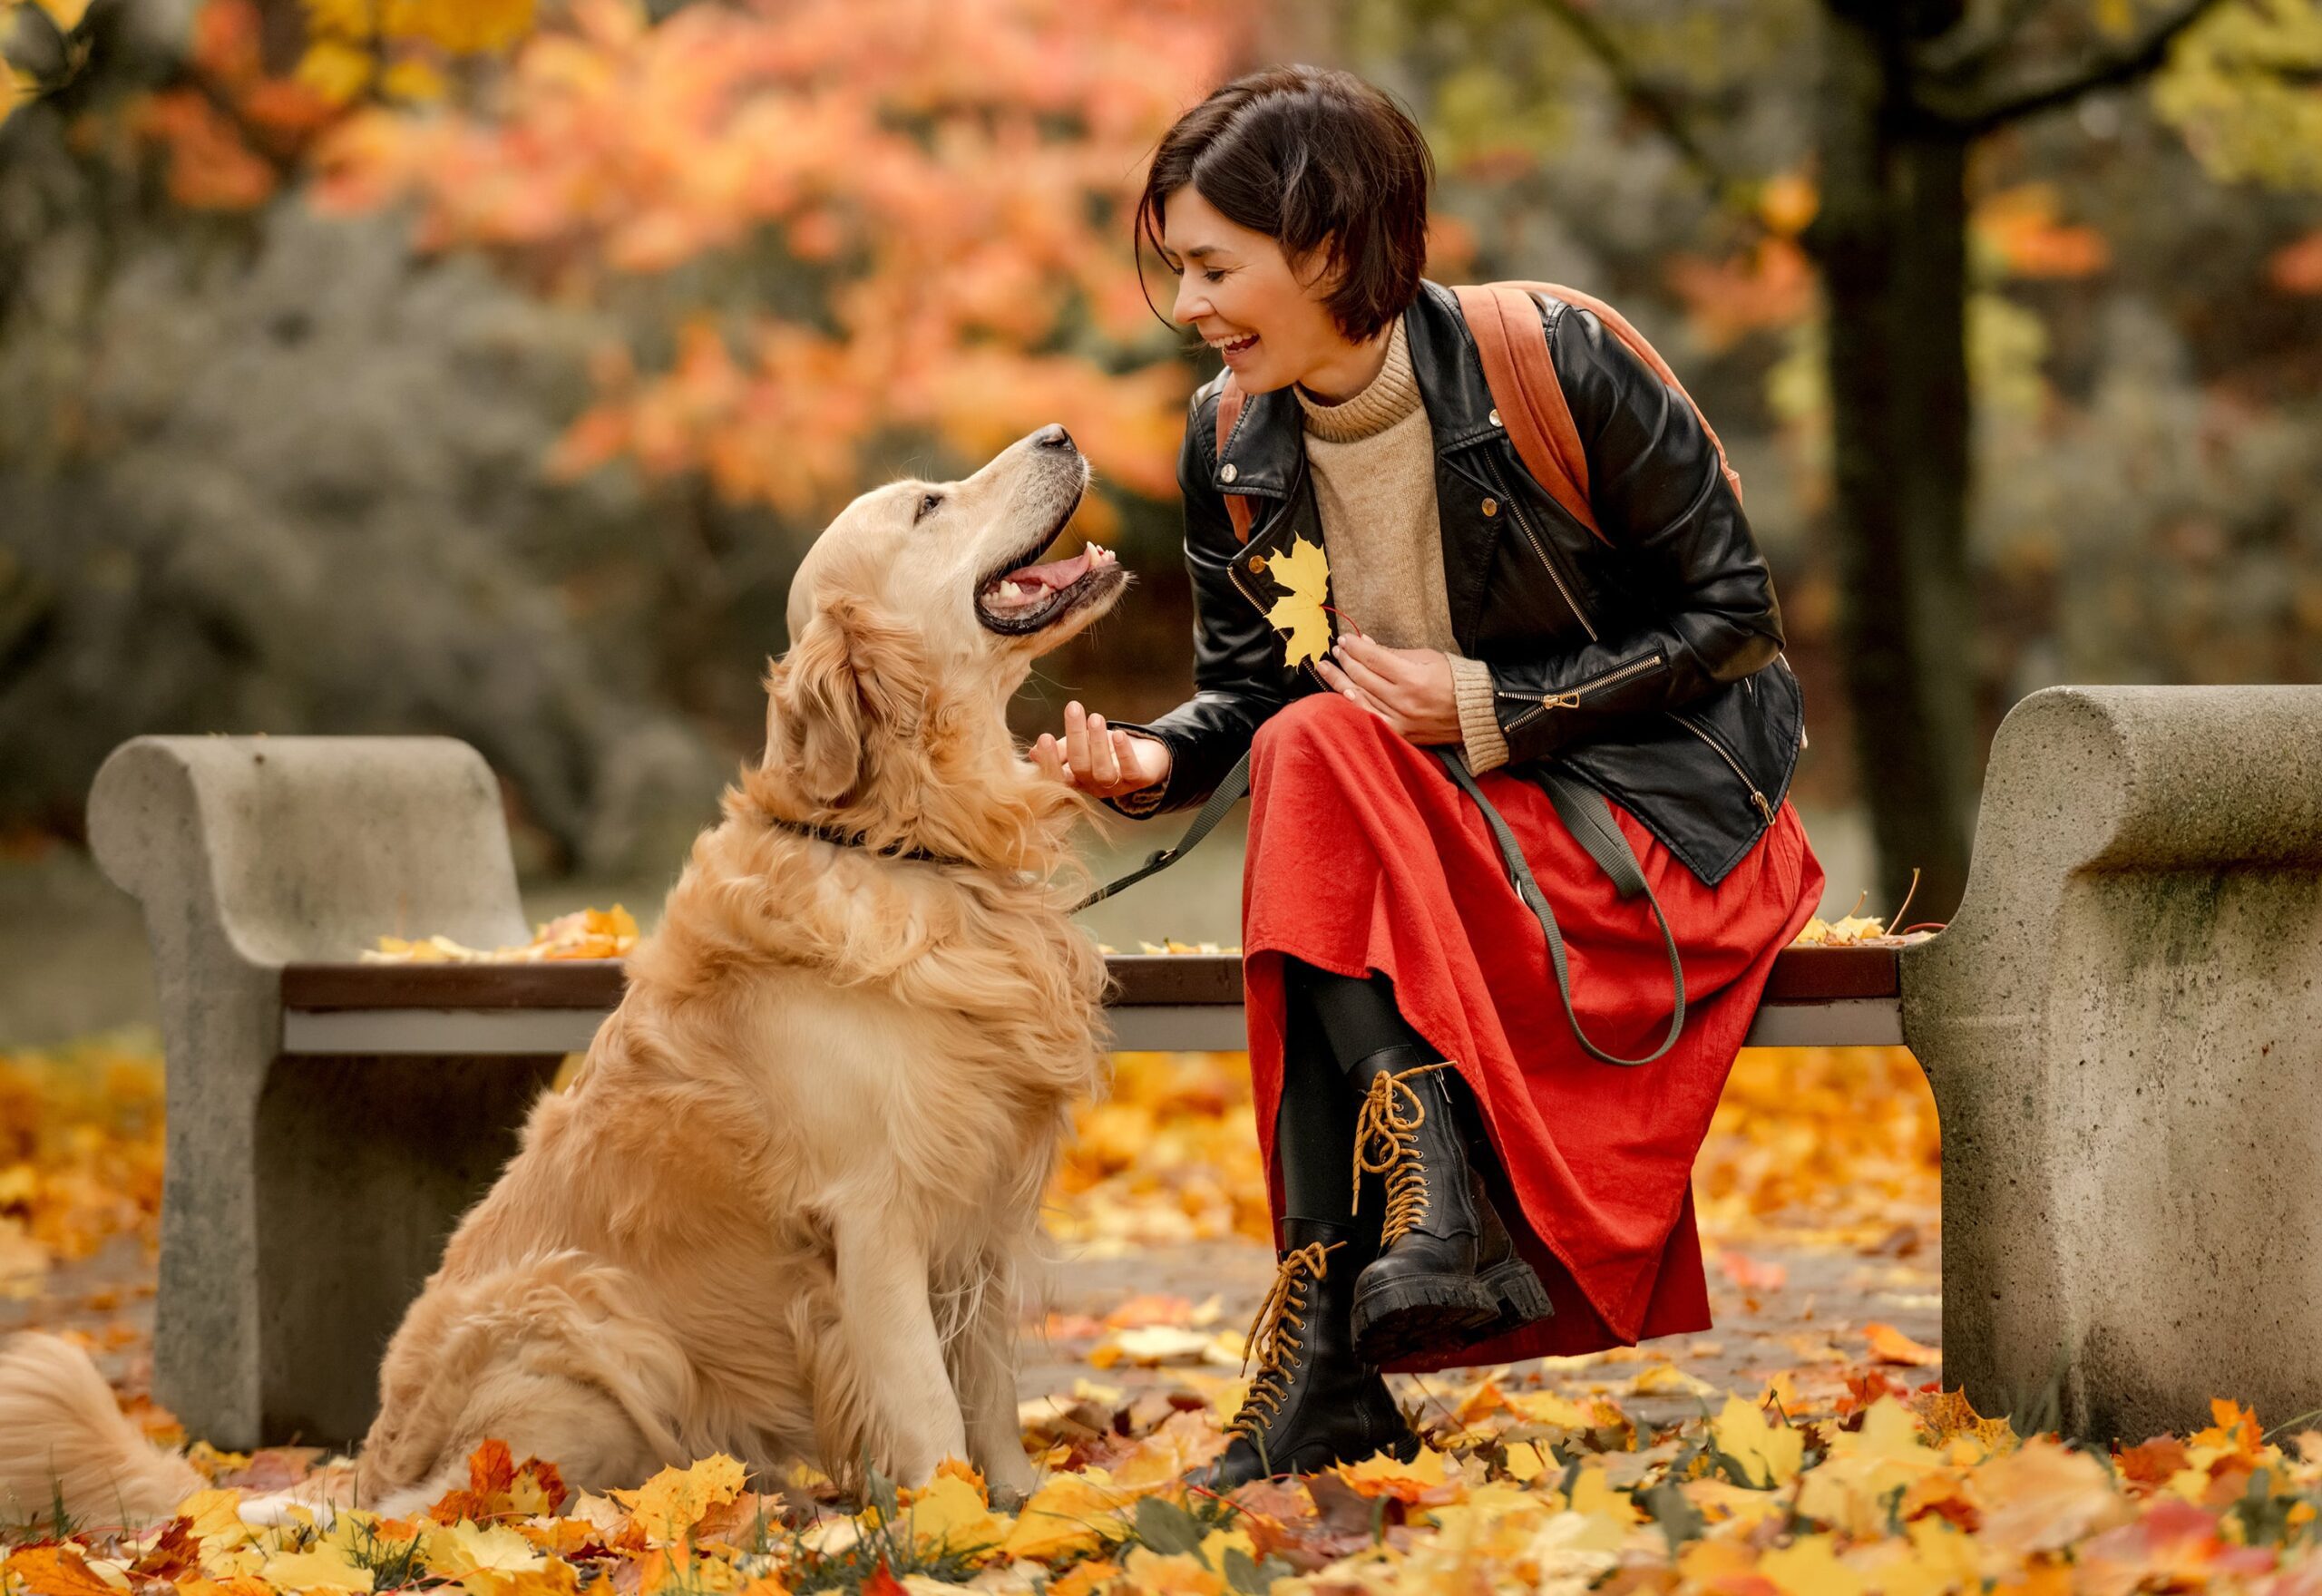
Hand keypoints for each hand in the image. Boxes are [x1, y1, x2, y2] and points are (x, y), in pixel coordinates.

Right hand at [1031, 700, 1171, 797]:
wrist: (1146, 759)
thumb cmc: (1106, 751)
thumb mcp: (1082, 747)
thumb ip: (1061, 750)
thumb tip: (1032, 752)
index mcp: (1076, 780)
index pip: (1058, 774)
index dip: (1050, 759)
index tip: (1044, 737)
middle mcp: (1094, 786)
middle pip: (1080, 767)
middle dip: (1076, 738)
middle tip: (1073, 709)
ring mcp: (1116, 786)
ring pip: (1103, 770)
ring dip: (1098, 744)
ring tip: (1095, 718)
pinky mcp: (1139, 780)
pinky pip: (1131, 770)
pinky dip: (1124, 754)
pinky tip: (1120, 735)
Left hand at [1314, 633, 1461, 744]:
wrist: (1478, 712)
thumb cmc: (1455, 680)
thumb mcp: (1429, 658)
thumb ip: (1394, 653)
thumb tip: (1365, 643)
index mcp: (1413, 678)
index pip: (1373, 658)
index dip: (1355, 647)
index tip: (1344, 639)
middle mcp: (1404, 701)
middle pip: (1363, 677)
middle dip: (1346, 660)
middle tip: (1337, 650)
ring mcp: (1401, 720)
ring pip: (1361, 697)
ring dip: (1341, 680)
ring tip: (1327, 667)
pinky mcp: (1402, 734)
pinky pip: (1371, 719)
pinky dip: (1354, 706)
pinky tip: (1343, 694)